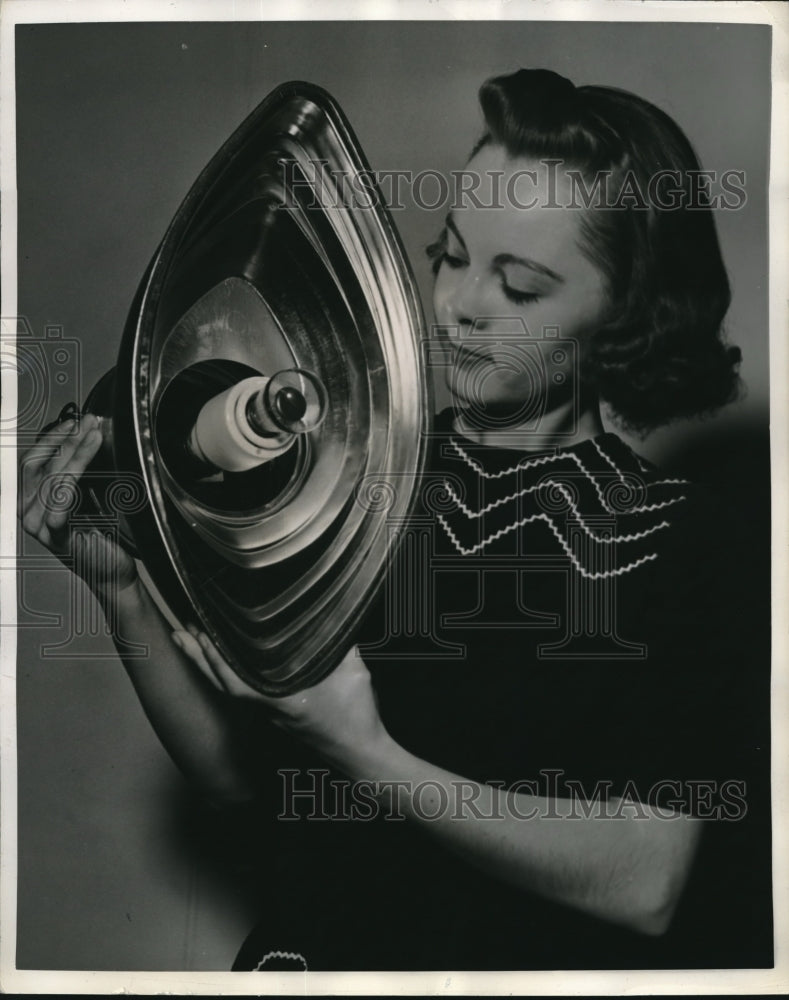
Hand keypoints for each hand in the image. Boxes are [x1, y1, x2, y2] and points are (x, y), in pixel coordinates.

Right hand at [18, 413, 138, 599]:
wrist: (111, 569)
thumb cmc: (99, 531)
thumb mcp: (85, 493)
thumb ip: (77, 468)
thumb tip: (86, 431)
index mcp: (29, 500)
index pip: (31, 460)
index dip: (50, 438)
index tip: (73, 421)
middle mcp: (27, 512)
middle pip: (43, 465)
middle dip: (68, 440)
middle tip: (91, 422)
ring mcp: (38, 525)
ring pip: (54, 478)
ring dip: (77, 453)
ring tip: (96, 435)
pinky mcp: (55, 536)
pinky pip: (61, 502)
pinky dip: (74, 478)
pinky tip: (88, 461)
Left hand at [172, 627, 391, 775]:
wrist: (362, 754)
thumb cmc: (358, 718)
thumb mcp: (354, 671)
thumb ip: (338, 642)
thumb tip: (334, 610)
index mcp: (283, 698)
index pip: (236, 677)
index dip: (214, 656)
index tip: (199, 632)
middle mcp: (269, 708)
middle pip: (223, 682)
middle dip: (199, 656)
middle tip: (180, 632)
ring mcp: (270, 714)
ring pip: (230, 687)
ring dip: (210, 664)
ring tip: (193, 642)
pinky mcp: (276, 715)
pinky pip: (243, 691)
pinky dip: (227, 673)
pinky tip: (226, 662)